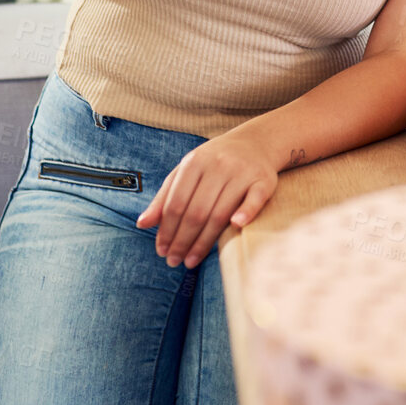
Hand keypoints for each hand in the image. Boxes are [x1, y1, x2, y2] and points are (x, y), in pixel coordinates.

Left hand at [135, 124, 281, 268]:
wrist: (255, 142)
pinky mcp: (263, 180)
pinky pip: (254, 199)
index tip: (162, 251)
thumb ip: (164, 197)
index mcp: (194, 162)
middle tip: (174, 262)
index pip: (176, 203)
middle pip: (196, 212)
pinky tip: (235, 227)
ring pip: (220, 213)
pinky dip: (246, 213)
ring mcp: (242, 172)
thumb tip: (142, 224)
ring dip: (204, 241)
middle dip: (182, 240)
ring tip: (191, 260)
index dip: (167, 230)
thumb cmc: (213, 162)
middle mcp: (218, 165)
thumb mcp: (185, 172)